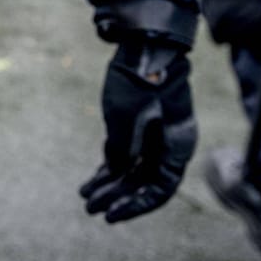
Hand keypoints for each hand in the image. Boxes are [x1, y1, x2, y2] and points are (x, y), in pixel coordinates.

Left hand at [80, 39, 196, 222]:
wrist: (142, 45)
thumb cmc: (139, 81)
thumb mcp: (127, 121)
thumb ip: (124, 151)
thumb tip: (118, 171)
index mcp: (176, 146)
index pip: (159, 189)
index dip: (136, 205)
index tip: (112, 215)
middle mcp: (167, 145)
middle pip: (142, 181)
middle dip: (116, 196)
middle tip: (90, 209)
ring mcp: (152, 135)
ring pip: (131, 169)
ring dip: (109, 184)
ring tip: (84, 198)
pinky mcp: (136, 125)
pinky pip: (124, 154)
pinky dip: (108, 167)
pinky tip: (92, 180)